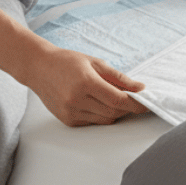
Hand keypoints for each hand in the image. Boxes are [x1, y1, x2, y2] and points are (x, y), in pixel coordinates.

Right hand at [27, 46, 148, 126]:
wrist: (38, 68)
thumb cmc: (67, 61)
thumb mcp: (95, 63)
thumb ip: (119, 78)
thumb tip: (139, 88)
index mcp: (86, 82)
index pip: (118, 99)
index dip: (135, 104)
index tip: (147, 104)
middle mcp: (77, 100)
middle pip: (113, 111)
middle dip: (127, 108)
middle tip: (135, 100)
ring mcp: (71, 112)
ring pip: (105, 119)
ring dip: (115, 112)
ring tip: (116, 99)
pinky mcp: (67, 120)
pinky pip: (93, 122)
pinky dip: (101, 115)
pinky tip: (99, 103)